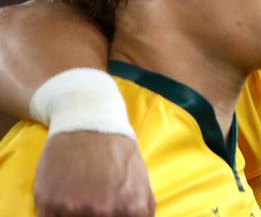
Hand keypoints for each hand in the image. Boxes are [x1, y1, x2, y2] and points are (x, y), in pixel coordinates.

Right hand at [34, 132, 154, 215]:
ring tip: (80, 199)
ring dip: (75, 216)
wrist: (88, 121)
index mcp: (132, 208)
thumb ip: (143, 210)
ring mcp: (75, 209)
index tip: (110, 215)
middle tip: (94, 205)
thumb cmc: (118, 150)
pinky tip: (64, 199)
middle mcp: (104, 211)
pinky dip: (57, 216)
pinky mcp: (49, 204)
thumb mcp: (142, 179)